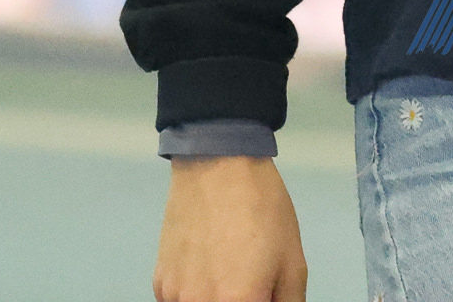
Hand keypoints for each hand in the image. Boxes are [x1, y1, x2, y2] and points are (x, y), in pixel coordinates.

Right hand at [154, 155, 306, 301]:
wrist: (217, 164)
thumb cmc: (261, 208)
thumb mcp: (293, 262)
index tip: (265, 293)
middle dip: (243, 300)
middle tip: (252, 281)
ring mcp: (175, 296)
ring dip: (216, 299)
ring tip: (230, 270)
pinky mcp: (160, 284)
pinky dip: (196, 294)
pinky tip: (208, 266)